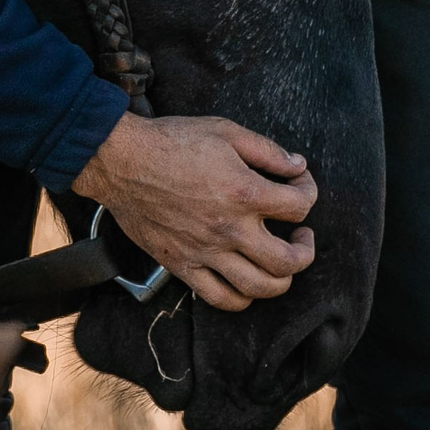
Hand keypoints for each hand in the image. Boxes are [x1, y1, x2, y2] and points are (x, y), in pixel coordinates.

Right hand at [70, 112, 316, 311]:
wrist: (122, 161)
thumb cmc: (171, 141)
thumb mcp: (225, 131)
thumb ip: (268, 150)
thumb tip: (298, 166)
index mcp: (245, 192)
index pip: (299, 207)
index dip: (308, 192)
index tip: (299, 184)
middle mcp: (230, 229)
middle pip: (289, 261)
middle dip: (306, 250)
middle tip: (300, 236)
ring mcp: (206, 252)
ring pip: (260, 288)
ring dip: (281, 279)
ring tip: (279, 262)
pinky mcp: (183, 266)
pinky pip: (221, 298)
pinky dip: (241, 298)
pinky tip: (245, 280)